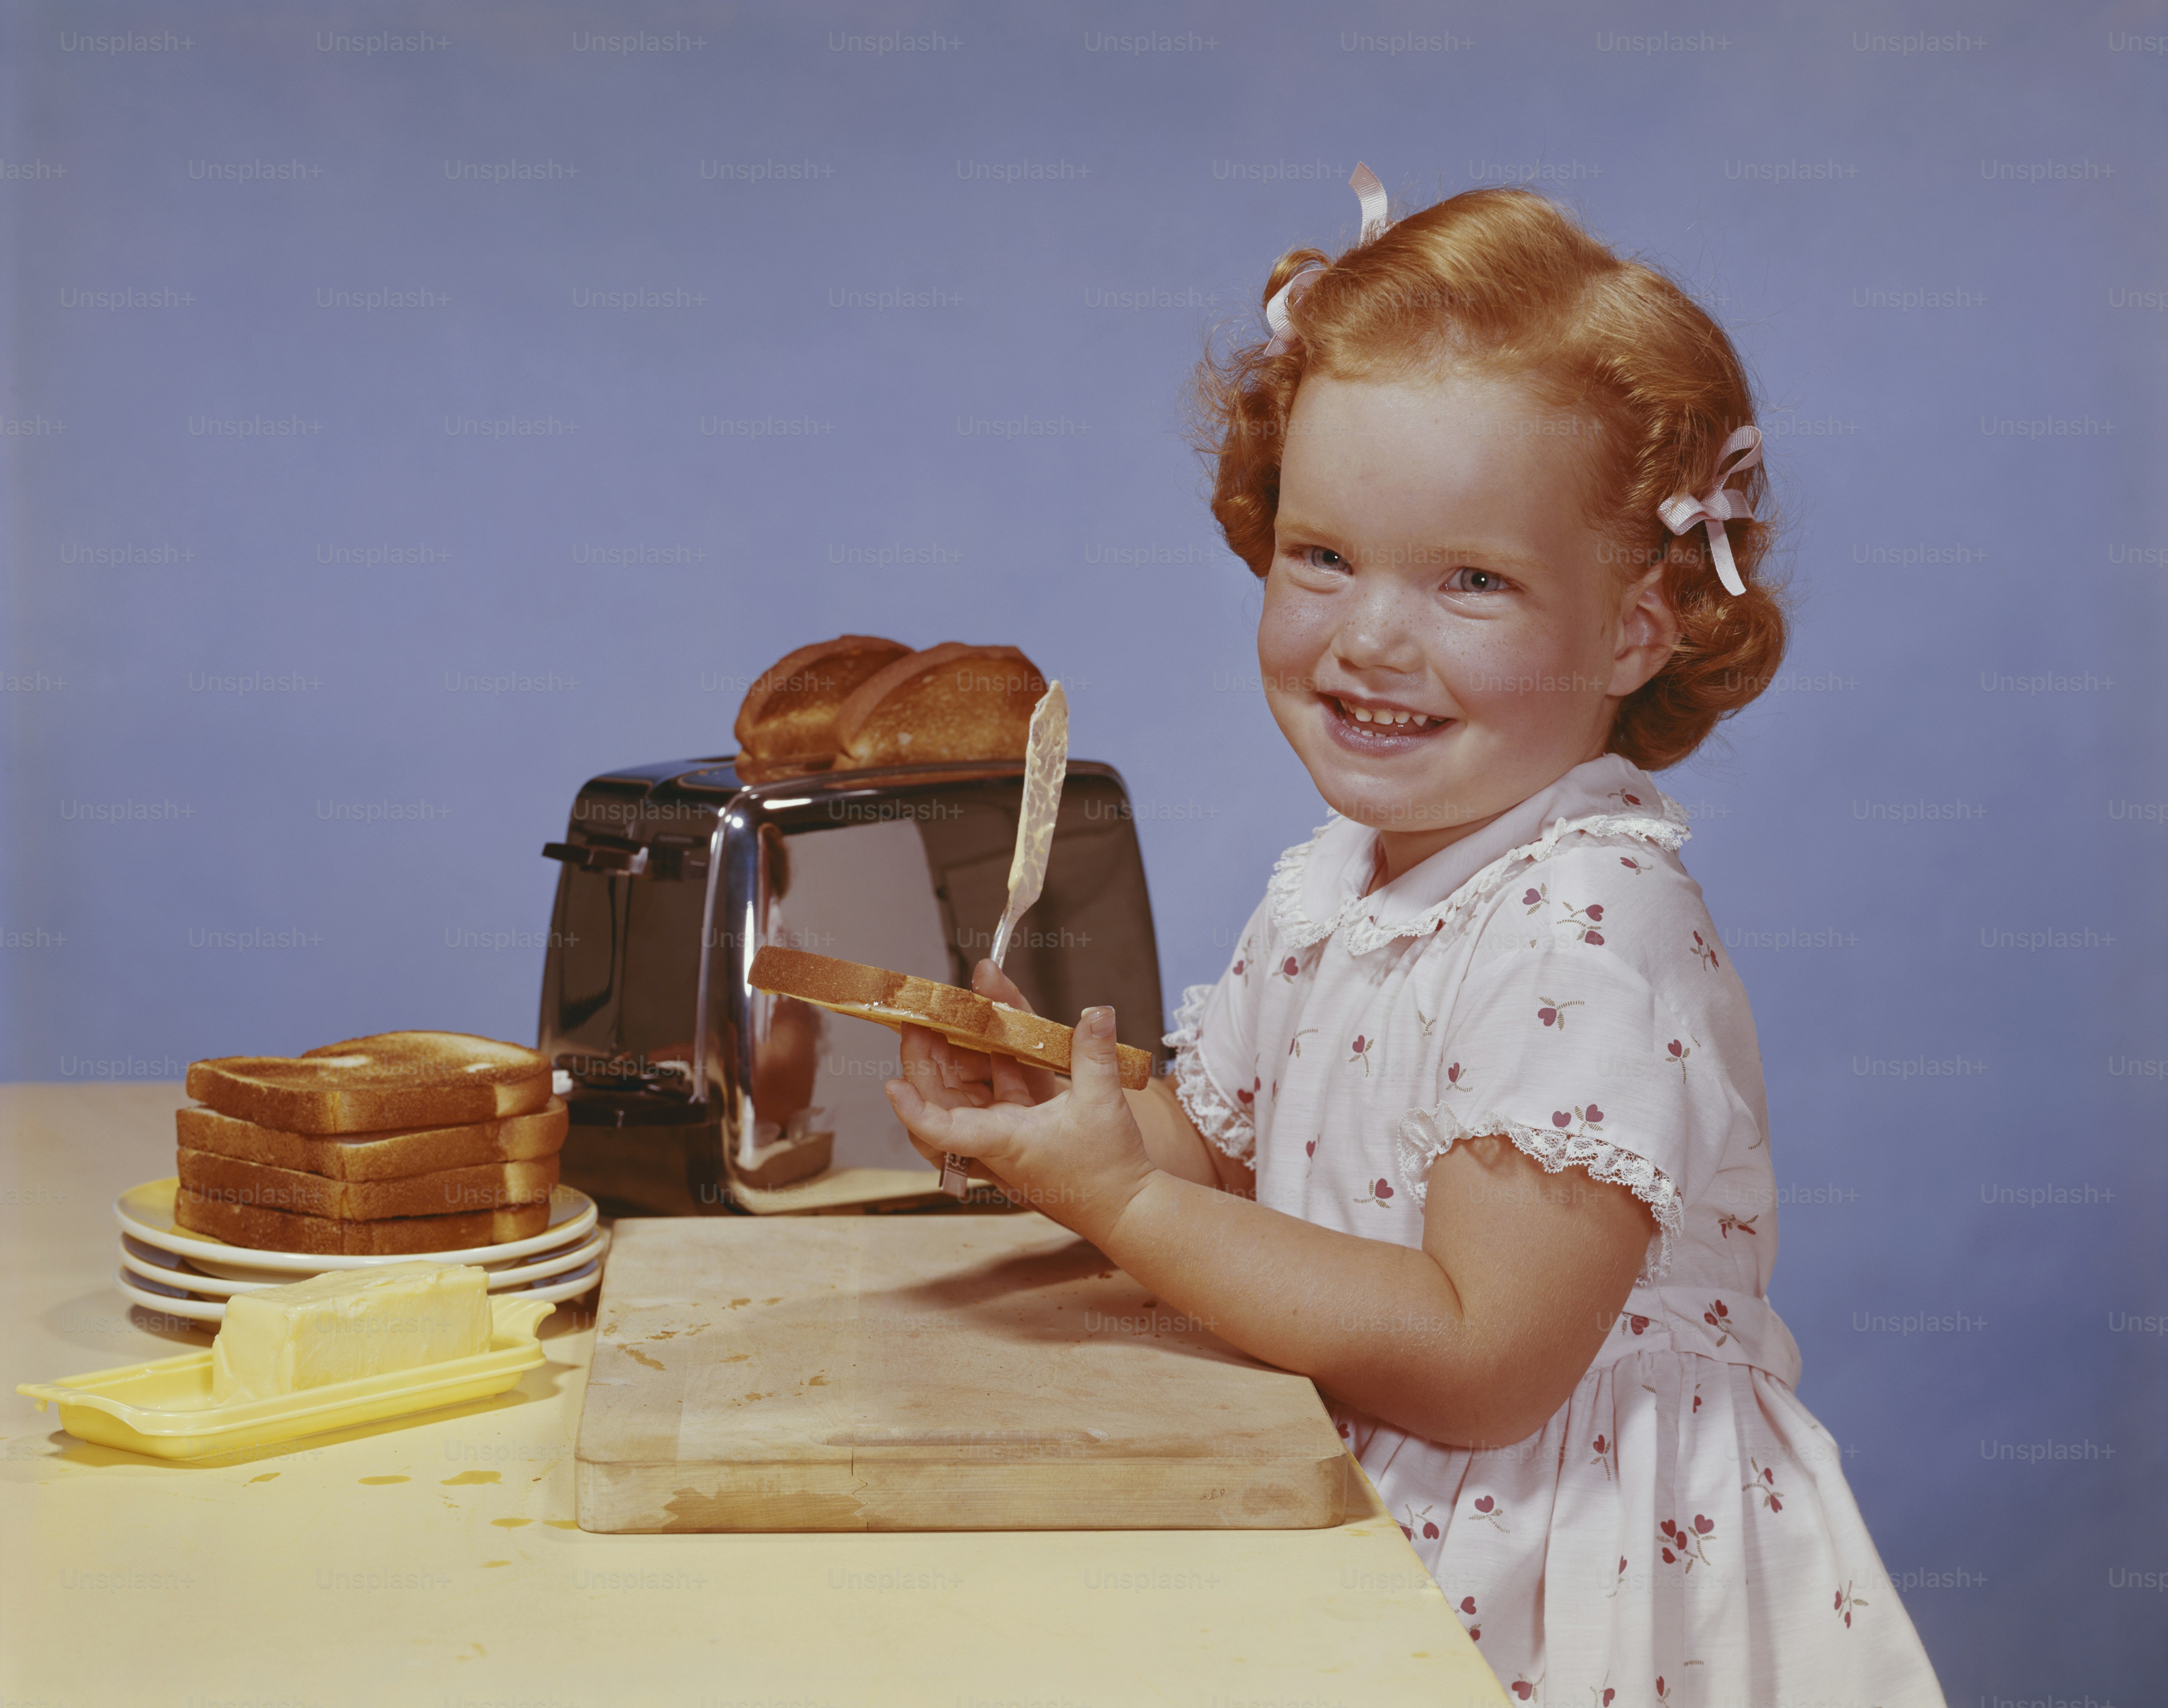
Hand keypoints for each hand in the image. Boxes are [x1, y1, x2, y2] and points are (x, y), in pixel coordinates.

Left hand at [886, 1004, 1156, 1246]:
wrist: (1124, 1209)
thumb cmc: (1108, 1169)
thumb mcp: (1102, 1104)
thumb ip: (1094, 1054)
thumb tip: (1097, 1012)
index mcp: (1003, 1139)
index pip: (943, 1129)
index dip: (913, 1109)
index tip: (891, 1085)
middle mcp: (995, 1141)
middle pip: (944, 1101)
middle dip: (926, 1062)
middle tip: (919, 1021)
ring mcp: (1005, 1137)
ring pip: (964, 1097)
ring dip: (953, 1060)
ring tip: (944, 1021)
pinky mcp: (1020, 1133)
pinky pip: (992, 1096)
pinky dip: (987, 1067)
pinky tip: (991, 1039)